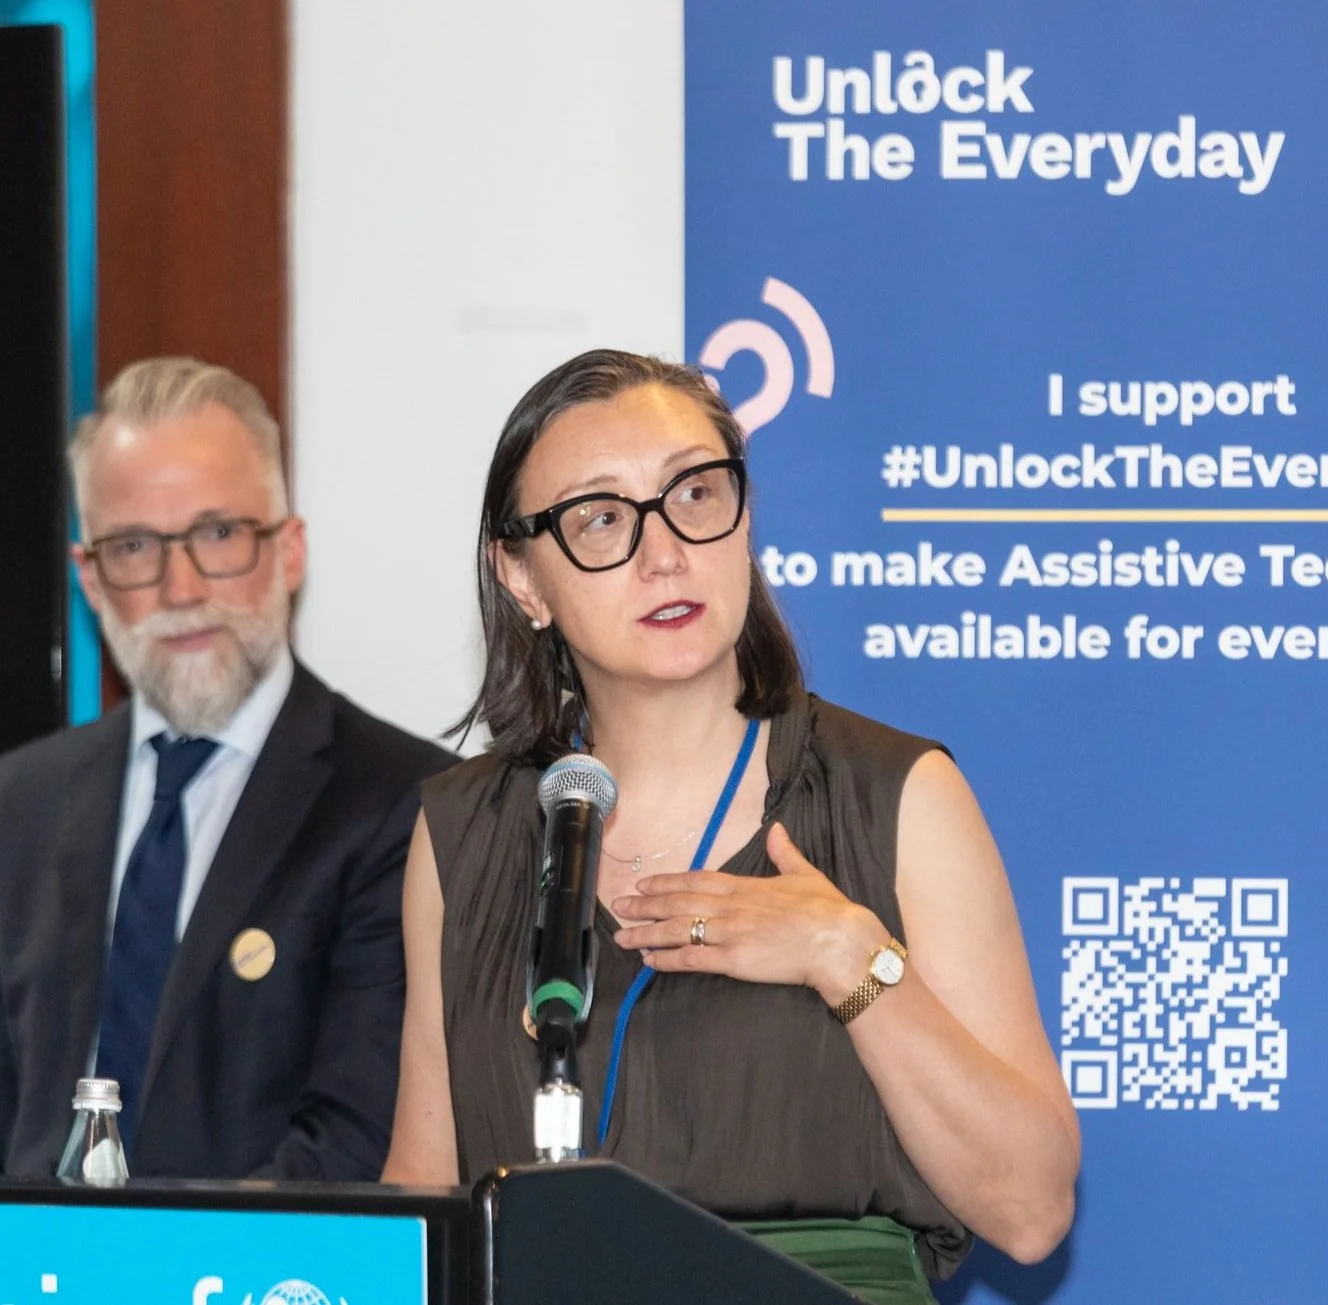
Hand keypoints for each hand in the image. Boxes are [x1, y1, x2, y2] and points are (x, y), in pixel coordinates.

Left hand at [611, 821, 890, 1002]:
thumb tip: (777, 829)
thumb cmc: (826, 910)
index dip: (665, 883)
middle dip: (645, 906)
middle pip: (677, 904)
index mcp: (744, 886)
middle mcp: (730, 907)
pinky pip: (693, 959)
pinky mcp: (733, 960)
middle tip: (618, 908)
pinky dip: (669, 959)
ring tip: (622, 937)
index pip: (694, 881)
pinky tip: (650, 961)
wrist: (839, 941)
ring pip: (677, 930)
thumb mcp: (804, 874)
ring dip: (647, 933)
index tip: (642, 883)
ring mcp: (729, 933)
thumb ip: (785, 853)